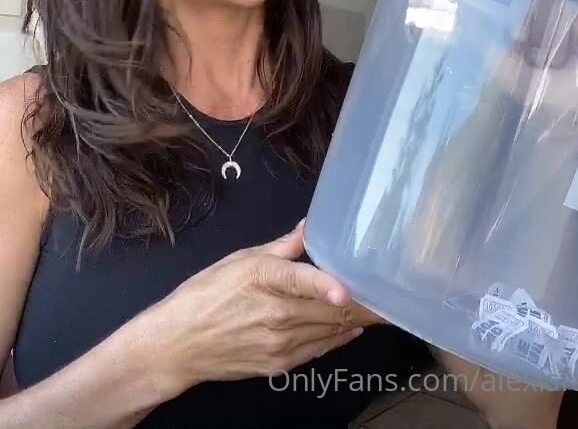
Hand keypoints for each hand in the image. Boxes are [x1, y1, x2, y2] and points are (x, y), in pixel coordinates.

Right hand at [144, 221, 368, 393]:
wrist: (178, 344)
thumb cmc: (205, 294)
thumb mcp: (239, 259)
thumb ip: (281, 247)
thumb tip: (308, 227)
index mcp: (264, 278)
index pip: (304, 280)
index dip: (330, 285)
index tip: (351, 289)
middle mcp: (276, 313)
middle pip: (328, 309)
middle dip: (359, 301)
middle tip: (385, 291)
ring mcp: (280, 343)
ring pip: (328, 330)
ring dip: (353, 319)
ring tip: (377, 307)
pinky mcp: (280, 364)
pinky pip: (318, 350)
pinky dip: (337, 338)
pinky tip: (350, 327)